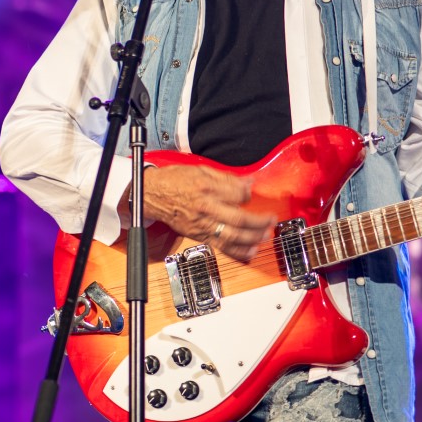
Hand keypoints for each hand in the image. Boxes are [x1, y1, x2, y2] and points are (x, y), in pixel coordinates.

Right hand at [141, 165, 276, 260]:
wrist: (150, 194)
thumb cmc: (173, 181)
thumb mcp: (200, 170)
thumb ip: (226, 178)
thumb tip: (248, 182)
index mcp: (205, 188)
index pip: (237, 194)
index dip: (249, 195)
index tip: (251, 194)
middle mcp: (204, 208)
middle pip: (238, 219)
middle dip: (259, 221)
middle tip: (271, 220)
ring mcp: (200, 224)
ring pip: (231, 235)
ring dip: (252, 238)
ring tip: (265, 236)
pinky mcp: (197, 235)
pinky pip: (220, 246)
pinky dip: (237, 251)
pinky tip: (249, 251)